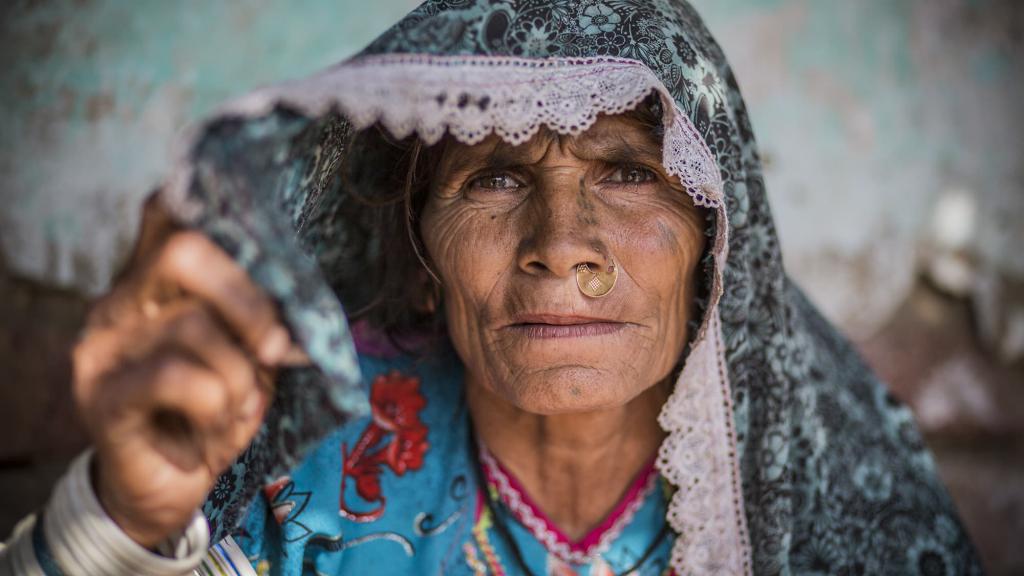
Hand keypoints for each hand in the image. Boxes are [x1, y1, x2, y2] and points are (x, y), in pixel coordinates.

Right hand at [72, 193, 304, 547]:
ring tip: (237, 408)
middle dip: (248, 300)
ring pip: (192, 324)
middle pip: (183, 251)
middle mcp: (121, 303)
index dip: (215, 213)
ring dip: (239, 375)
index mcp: (156, 284)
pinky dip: (215, 404)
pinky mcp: (101, 396)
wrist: (168, 489)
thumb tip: (299, 308)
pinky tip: (213, 428)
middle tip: (275, 349)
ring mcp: (104, 347)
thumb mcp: (251, 362)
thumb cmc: (214, 414)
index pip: (168, 215)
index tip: (269, 251)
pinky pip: (175, 378)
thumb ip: (265, 324)